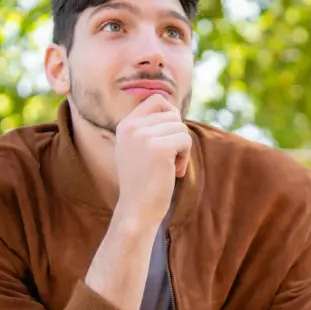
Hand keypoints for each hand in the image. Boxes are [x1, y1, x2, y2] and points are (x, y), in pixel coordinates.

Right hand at [113, 93, 190, 227]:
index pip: (157, 99)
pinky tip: (174, 172)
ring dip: (182, 148)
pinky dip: (185, 157)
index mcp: (125, 125)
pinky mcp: (159, 149)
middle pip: (173, 115)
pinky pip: (185, 140)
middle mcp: (131, 127)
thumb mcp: (137, 149)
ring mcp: (144, 137)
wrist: (137, 209)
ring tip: (170, 167)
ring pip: (181, 128)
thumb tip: (170, 106)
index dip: (171, 115)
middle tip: (170, 159)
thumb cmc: (143, 182)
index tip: (170, 137)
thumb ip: (147, 128)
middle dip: (177, 136)